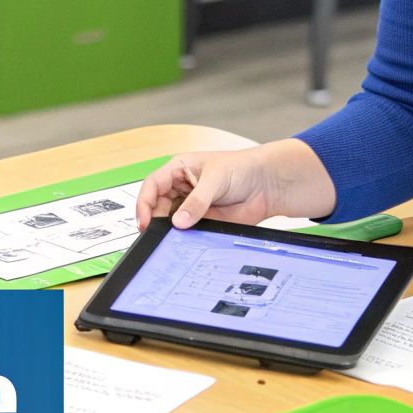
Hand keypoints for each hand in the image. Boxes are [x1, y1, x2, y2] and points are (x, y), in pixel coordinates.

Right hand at [134, 140, 335, 229]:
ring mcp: (191, 206)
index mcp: (178, 170)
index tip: (145, 220)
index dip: (145, 203)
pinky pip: (187, 232)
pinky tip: (183, 243)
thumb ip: (197, 201)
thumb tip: (179, 221)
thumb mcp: (215, 179)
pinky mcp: (203, 221)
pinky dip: (183, 239)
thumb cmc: (242, 169)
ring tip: (169, 240)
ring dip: (169, 231)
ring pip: (170, 221)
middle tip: (155, 235)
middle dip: (155, 220)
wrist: (268, 185)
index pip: (152, 186)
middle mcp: (181, 188)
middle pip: (157, 206)